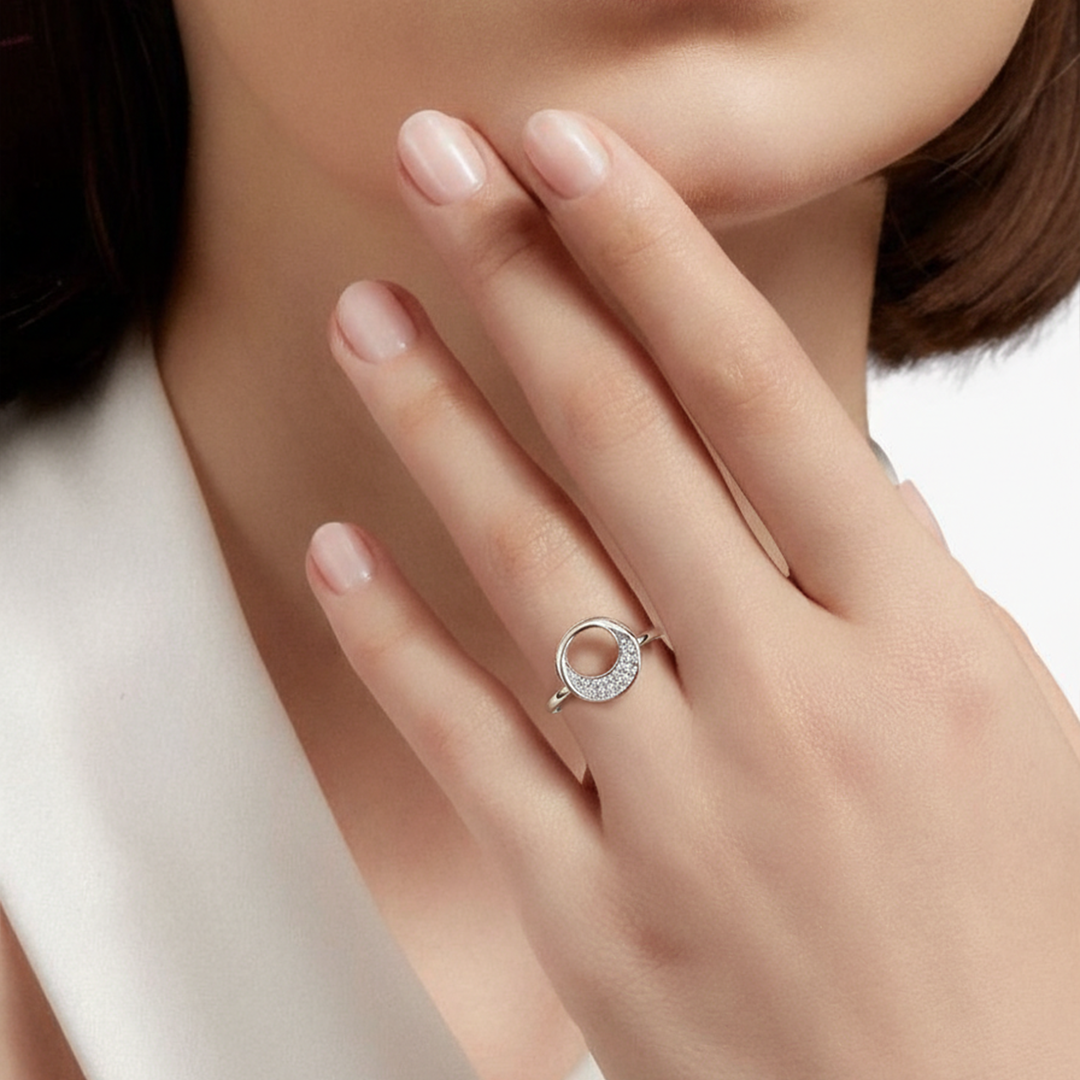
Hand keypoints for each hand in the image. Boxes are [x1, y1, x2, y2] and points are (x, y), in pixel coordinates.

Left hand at [306, 109, 1079, 1078]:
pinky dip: (397, 638)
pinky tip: (345, 549)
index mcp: (918, 639)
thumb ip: (899, 587)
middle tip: (438, 174)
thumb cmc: (1016, 935)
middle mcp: (795, 701)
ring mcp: (685, 805)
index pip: (759, 390)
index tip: (574, 155)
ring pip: (531, 569)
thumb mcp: (1003, 723)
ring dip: (436, 425)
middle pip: (625, 441)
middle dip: (520, 283)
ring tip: (368, 319)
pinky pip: (474, 744)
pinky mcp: (598, 908)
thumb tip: (826, 469)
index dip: (652, 253)